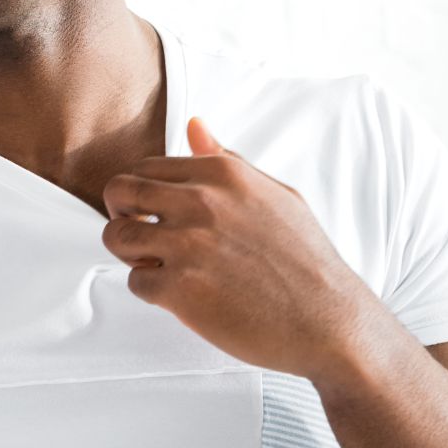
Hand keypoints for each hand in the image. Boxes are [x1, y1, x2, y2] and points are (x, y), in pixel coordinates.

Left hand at [98, 117, 388, 381]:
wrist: (330, 321)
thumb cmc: (306, 260)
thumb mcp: (275, 195)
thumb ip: (226, 161)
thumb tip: (195, 126)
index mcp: (221, 175)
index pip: (145, 166)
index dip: (141, 190)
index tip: (151, 211)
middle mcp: (200, 202)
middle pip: (119, 192)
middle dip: (121, 213)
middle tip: (139, 234)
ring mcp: (187, 245)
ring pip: (117, 236)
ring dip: (129, 253)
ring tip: (156, 265)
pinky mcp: (180, 289)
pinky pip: (135, 281)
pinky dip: (151, 290)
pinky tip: (179, 294)